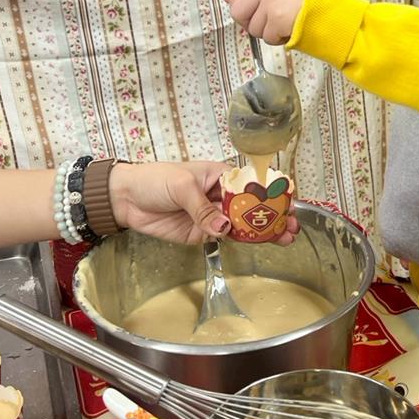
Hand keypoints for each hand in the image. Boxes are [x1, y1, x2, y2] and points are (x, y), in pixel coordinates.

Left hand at [108, 161, 299, 245]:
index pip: (252, 182)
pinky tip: (261, 243)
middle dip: (274, 215)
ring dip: (265, 230)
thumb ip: (202, 208)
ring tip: (286, 236)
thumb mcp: (181, 186)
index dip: (271, 192)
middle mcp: (221, 196)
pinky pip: (227, 237)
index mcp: (220, 176)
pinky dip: (245, 241)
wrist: (125, 199)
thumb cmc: (154, 180)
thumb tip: (222, 227)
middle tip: (293, 225)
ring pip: (244, 224)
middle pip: (253, 206)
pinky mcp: (202, 233)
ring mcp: (213, 216)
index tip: (289, 202)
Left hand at [222, 0, 307, 44]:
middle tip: (269, 21)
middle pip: (237, 13)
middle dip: (251, 23)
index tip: (259, 12)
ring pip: (252, 29)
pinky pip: (267, 38)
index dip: (245, 10)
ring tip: (283, 23)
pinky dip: (277, 39)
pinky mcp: (278, 18)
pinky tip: (288, 29)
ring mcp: (271, 2)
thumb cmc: (302, 4)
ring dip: (267, 32)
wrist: (326, 13)